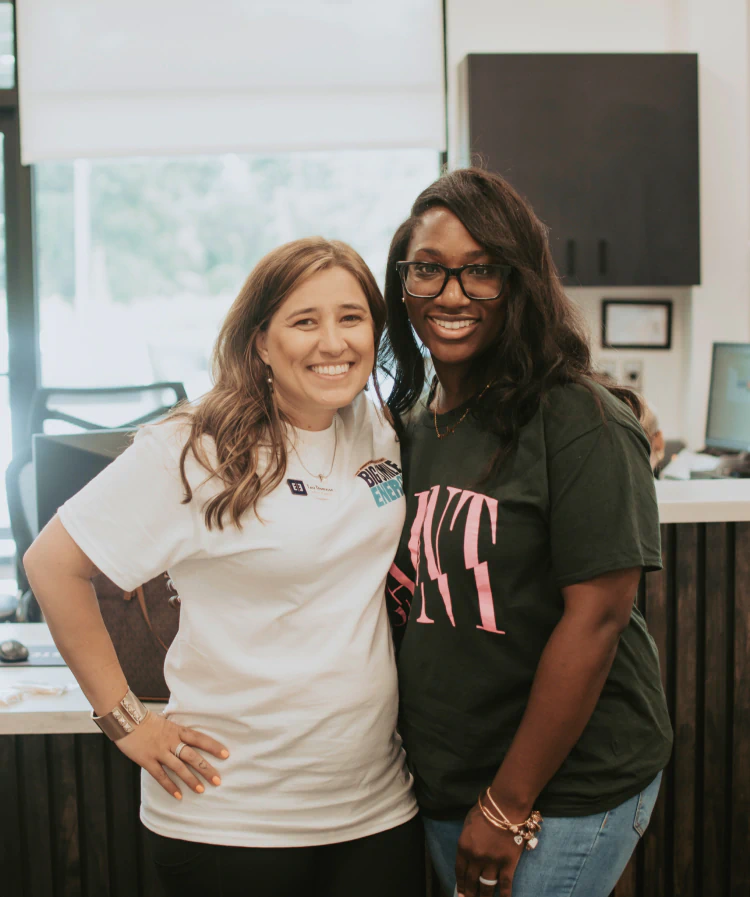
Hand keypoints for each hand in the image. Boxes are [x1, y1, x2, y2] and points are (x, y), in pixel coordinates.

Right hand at [115, 712, 229, 799]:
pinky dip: (170, 786)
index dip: (213, 746)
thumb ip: (177, 732)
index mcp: (177, 730)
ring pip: (179, 768)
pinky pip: (160, 775)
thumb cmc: (146, 721)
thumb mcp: (166, 722)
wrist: (125, 719)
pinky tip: (178, 795)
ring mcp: (159, 751)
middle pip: (192, 756)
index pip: (199, 738)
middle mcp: (171, 741)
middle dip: (206, 769)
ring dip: (191, 780)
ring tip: (201, 790)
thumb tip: (189, 738)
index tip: (226, 754)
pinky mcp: (147, 760)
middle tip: (218, 780)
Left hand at [455, 803, 523, 896]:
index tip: (460, 894)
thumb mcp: (468, 823)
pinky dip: (504, 895)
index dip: (460, 884)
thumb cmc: (486, 809)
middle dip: (470, 894)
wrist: (506, 805)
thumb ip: (466, 840)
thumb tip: (467, 852)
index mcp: (464, 847)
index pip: (460, 871)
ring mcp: (492, 862)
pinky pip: (505, 885)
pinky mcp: (508, 864)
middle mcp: (476, 858)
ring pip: (486, 887)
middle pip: (471, 881)